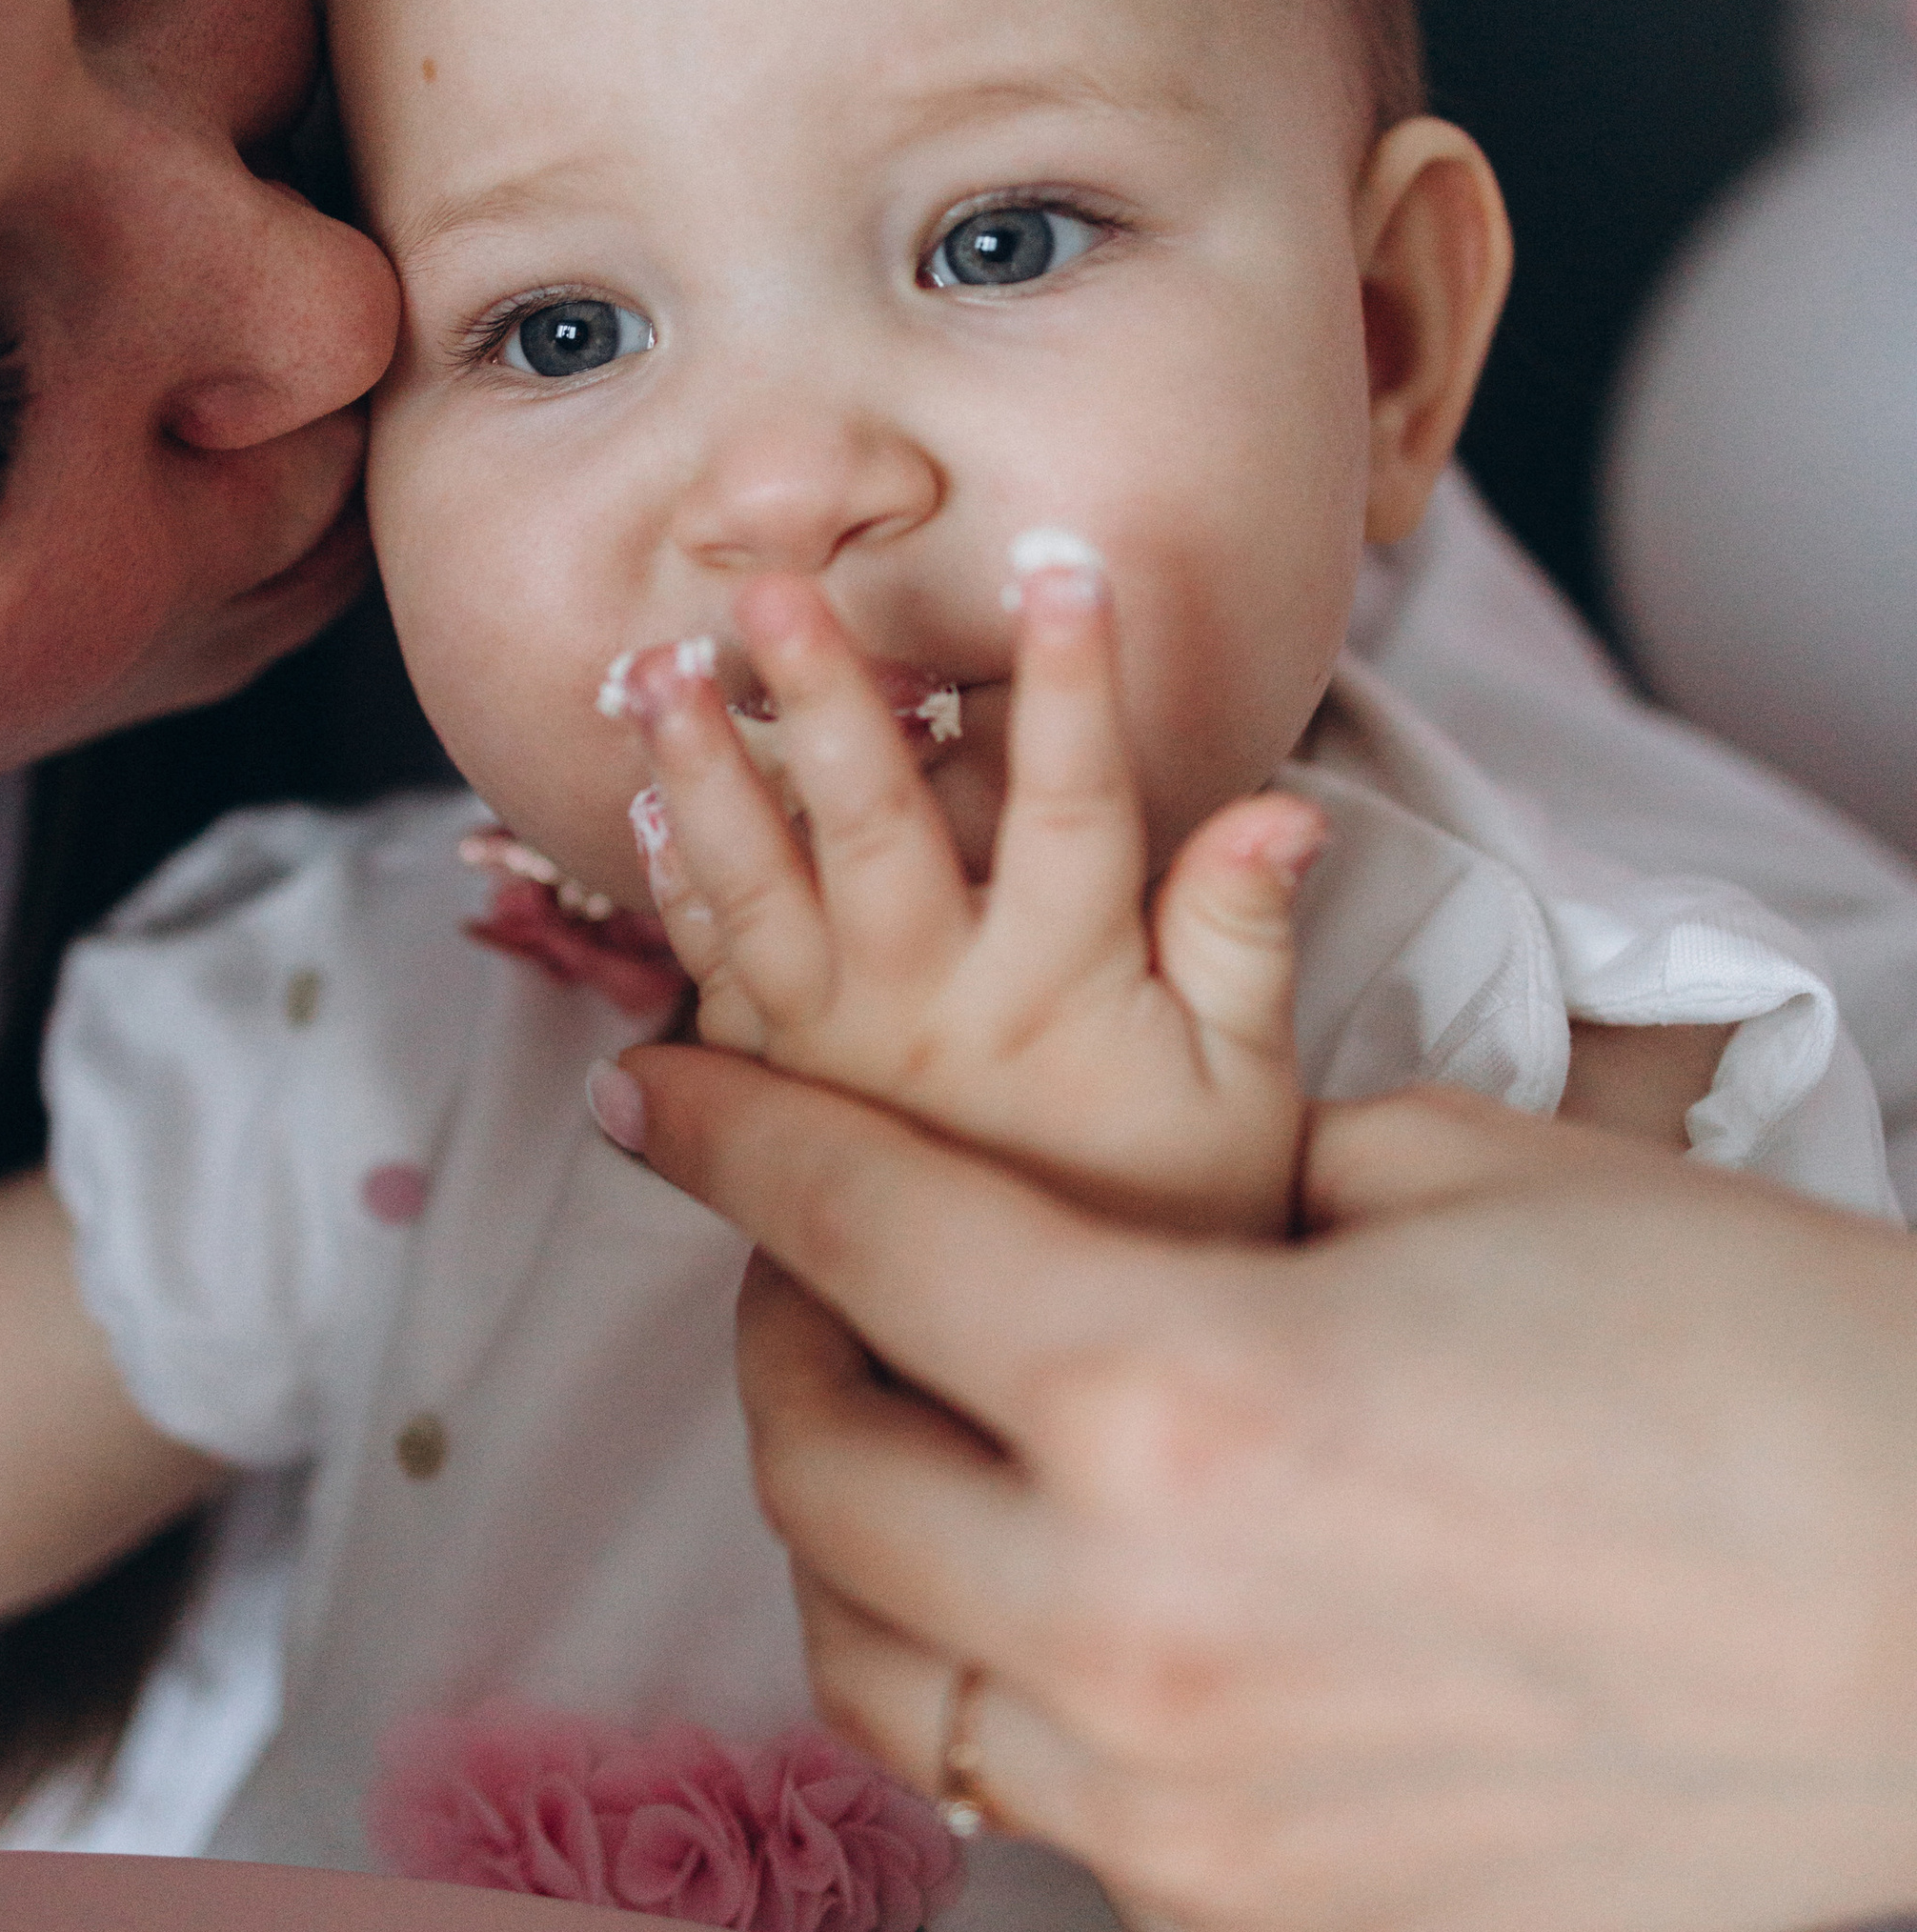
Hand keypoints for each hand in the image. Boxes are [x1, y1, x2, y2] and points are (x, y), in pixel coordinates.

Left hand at [617, 564, 1323, 1235]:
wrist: (1062, 1367)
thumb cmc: (1178, 1205)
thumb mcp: (1247, 1083)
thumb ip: (1241, 936)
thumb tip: (1283, 810)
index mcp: (1062, 991)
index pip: (1077, 809)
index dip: (1072, 687)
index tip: (1063, 564)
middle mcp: (935, 1014)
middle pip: (876, 836)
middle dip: (826, 703)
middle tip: (776, 592)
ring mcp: (840, 1055)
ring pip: (761, 896)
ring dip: (706, 777)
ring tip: (654, 672)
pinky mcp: (782, 1091)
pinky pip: (716, 978)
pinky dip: (681, 892)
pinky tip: (647, 807)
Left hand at [618, 1042, 1916, 1931]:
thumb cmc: (1762, 1365)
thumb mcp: (1468, 1175)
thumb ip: (1240, 1180)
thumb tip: (1143, 1206)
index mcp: (1173, 1388)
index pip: (860, 1238)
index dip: (735, 1143)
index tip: (659, 1100)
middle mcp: (1136, 1622)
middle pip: (822, 1480)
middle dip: (782, 1348)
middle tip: (822, 1281)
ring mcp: (1194, 1805)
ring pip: (888, 1682)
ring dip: (860, 1548)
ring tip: (916, 1454)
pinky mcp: (1271, 1926)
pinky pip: (1040, 1805)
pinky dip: (1007, 1691)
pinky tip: (1071, 1610)